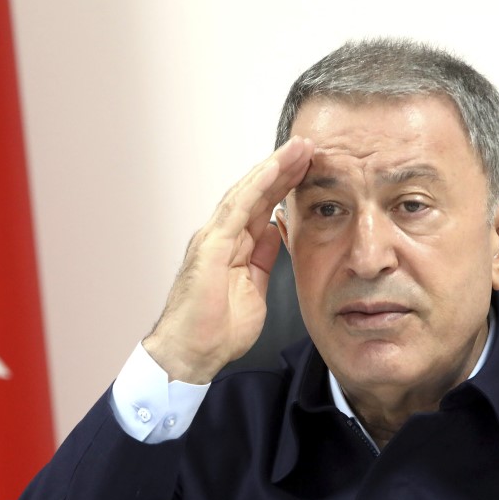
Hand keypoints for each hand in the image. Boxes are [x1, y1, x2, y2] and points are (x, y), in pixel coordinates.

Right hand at [142, 136, 313, 383]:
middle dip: (282, 168)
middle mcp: (220, 235)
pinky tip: (275, 169)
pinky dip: (257, 186)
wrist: (190, 354)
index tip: (308, 167)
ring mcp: (213, 237)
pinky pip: (237, 208)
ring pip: (247, 192)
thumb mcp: (254, 289)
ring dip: (273, 168)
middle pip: (255, 192)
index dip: (284, 184)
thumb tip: (275, 233)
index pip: (261, 206)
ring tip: (298, 149)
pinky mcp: (211, 245)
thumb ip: (263, 258)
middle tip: (307, 146)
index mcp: (232, 246)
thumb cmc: (215, 330)